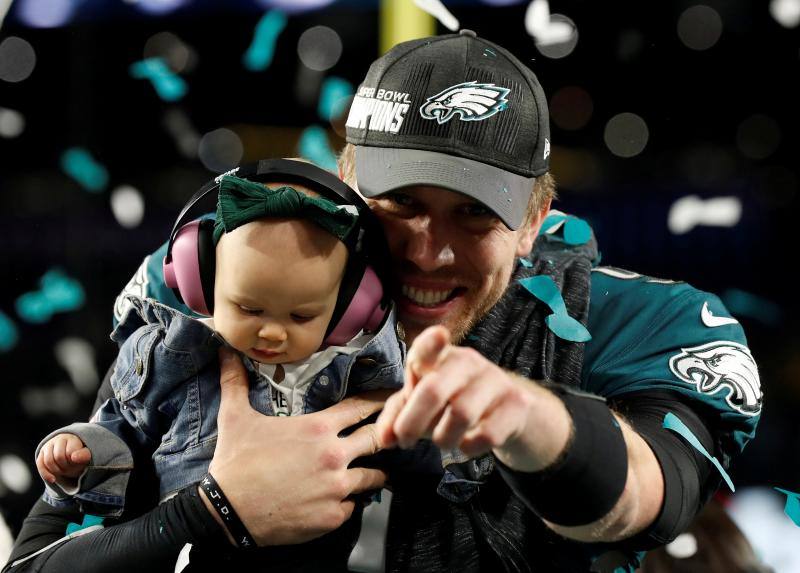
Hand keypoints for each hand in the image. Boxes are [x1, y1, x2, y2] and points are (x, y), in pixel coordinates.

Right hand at [36, 433, 91, 483]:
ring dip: (57, 471)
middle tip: (72, 469)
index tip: (79, 463)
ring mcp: (48, 446)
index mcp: (71, 438)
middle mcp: (58, 439)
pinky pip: (40, 465)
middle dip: (66, 467)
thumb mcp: (86, 455)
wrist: (72, 454)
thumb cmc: (80, 456)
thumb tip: (74, 457)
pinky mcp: (41, 455)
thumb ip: (84, 455)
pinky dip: (46, 474)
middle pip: (58, 457)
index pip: (70, 452)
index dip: (74, 462)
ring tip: (65, 471)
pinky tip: (53, 480)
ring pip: (48, 461)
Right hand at [204, 348, 389, 545]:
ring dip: (372, 474)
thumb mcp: (234, 417)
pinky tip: (342, 500)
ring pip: (372, 478)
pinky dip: (349, 503)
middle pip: (376, 440)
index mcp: (318, 428)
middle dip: (383, 437)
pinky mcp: (332, 517)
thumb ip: (236, 382)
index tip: (391, 398)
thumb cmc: (234, 463)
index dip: (377, 402)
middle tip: (390, 436)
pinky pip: (353, 508)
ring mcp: (336, 488)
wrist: (226, 513)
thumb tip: (225, 352)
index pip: (360, 407)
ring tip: (374, 473)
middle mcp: (334, 456)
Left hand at [376, 325, 570, 469]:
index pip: (431, 345)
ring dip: (443, 438)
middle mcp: (468, 362)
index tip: (440, 335)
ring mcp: (494, 380)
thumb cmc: (453, 401)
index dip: (432, 342)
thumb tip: (384, 439)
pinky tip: (467, 445)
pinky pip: (487, 434)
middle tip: (405, 441)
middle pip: (434, 390)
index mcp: (440, 356)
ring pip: (461, 415)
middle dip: (412, 422)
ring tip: (442, 442)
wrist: (508, 411)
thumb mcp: (422, 403)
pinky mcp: (516, 404)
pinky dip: (470, 447)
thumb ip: (397, 416)